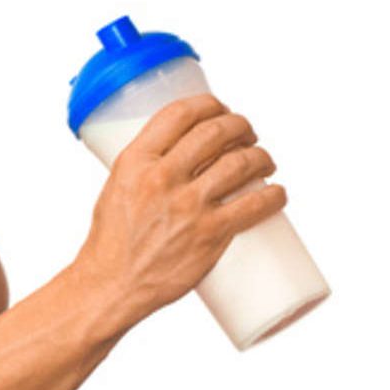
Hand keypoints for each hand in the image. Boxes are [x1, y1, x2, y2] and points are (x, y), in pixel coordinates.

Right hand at [74, 94, 286, 313]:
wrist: (112, 285)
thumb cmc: (112, 242)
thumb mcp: (115, 189)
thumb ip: (144, 168)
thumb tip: (177, 155)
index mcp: (135, 161)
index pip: (180, 114)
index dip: (209, 104)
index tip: (221, 109)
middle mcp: (162, 177)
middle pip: (216, 132)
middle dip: (241, 126)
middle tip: (247, 135)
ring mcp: (188, 206)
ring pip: (241, 163)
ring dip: (262, 157)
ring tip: (264, 162)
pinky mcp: (210, 234)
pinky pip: (254, 205)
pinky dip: (274, 196)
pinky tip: (278, 194)